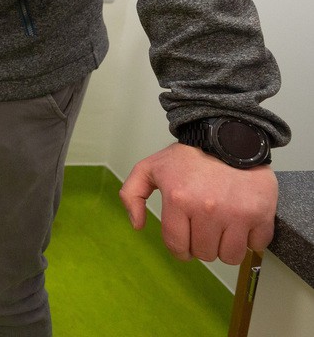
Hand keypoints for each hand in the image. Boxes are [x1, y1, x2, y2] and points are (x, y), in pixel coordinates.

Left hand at [119, 142, 276, 263]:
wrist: (228, 138)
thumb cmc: (189, 156)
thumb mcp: (150, 168)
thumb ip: (132, 194)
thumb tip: (137, 225)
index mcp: (178, 200)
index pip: (177, 246)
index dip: (179, 250)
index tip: (184, 245)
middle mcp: (207, 209)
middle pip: (204, 254)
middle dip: (202, 246)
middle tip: (204, 230)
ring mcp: (236, 213)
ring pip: (230, 256)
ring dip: (226, 248)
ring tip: (223, 230)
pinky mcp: (261, 213)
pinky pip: (257, 245)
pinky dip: (251, 240)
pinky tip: (242, 224)